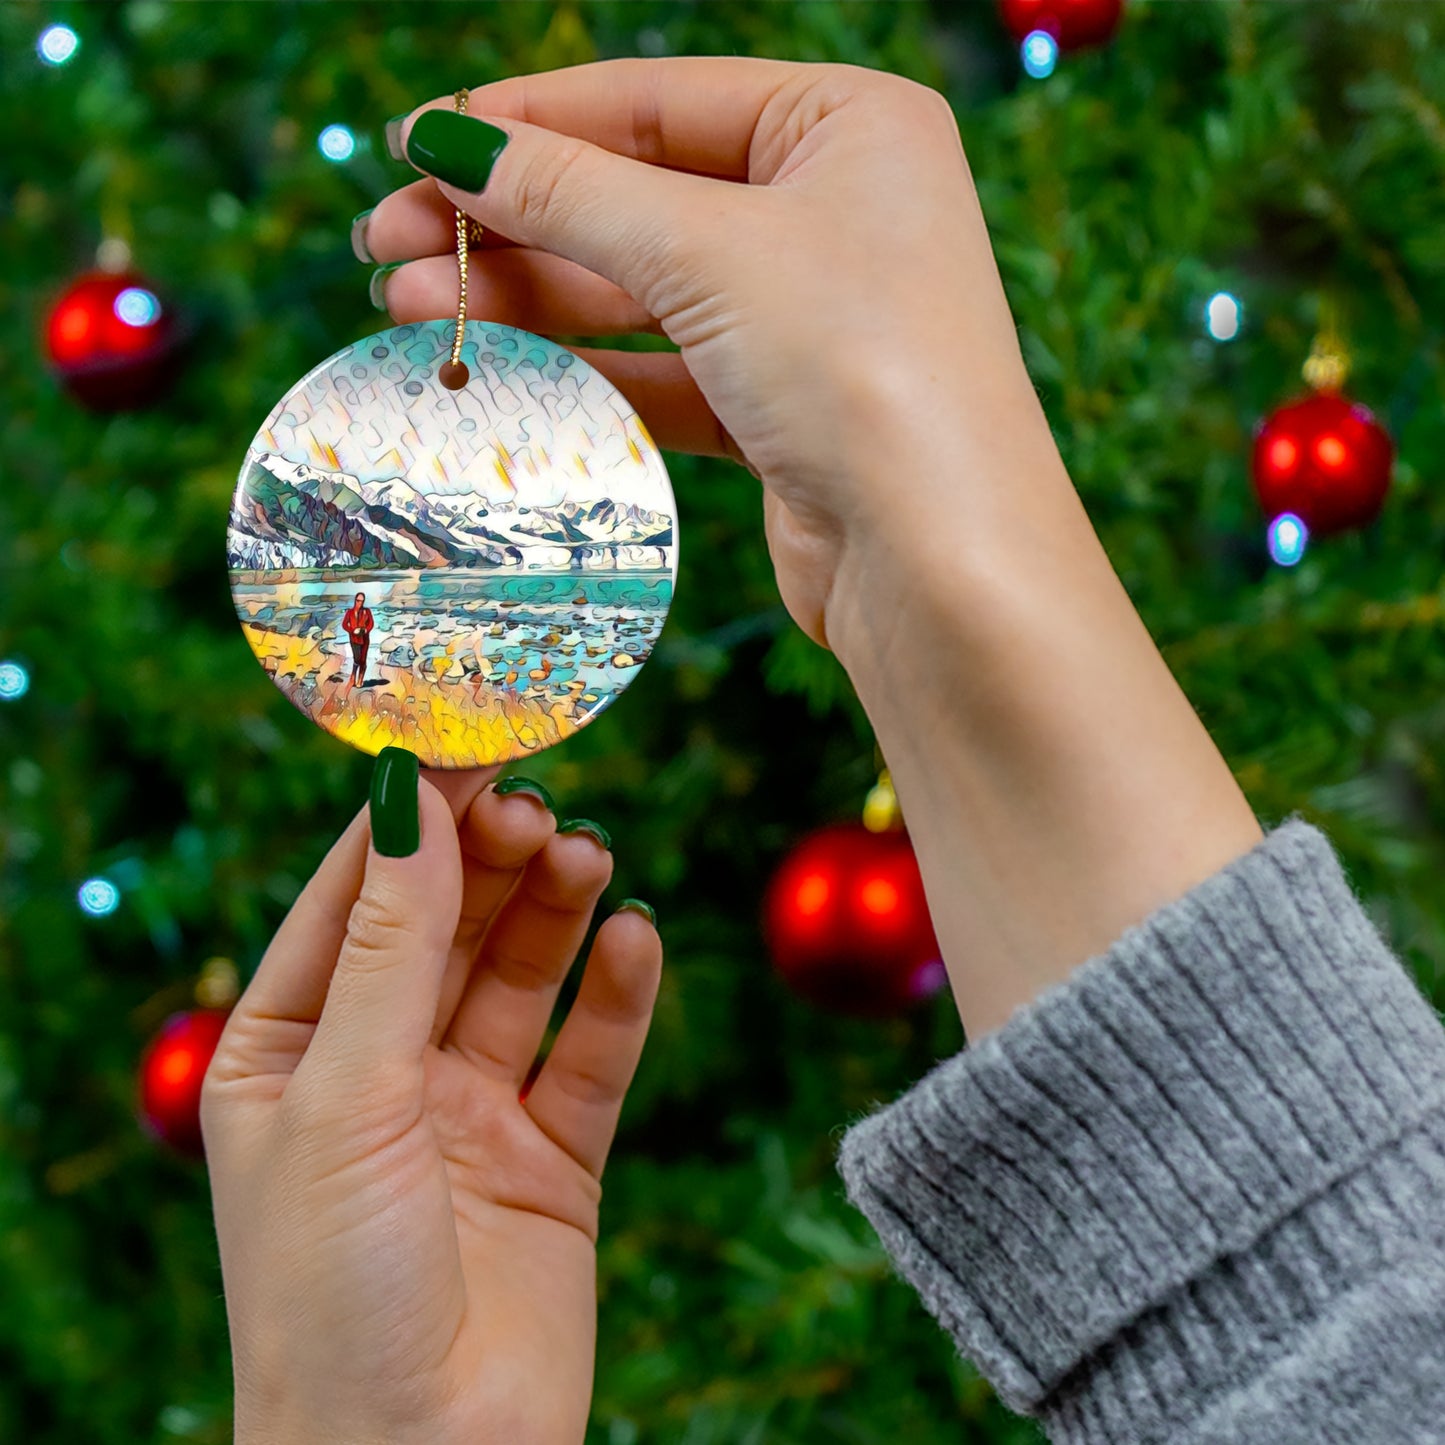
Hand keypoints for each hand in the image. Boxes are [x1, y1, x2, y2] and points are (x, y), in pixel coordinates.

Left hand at [202, 765, 661, 1444]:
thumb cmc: (331, 1293)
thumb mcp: (346, 1096)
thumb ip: (392, 945)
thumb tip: (413, 799)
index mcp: (289, 1050)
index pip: (354, 897)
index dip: (411, 817)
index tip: (470, 738)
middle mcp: (380, 1070)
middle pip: (447, 924)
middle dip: (490, 859)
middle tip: (539, 805)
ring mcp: (469, 1112)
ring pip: (522, 975)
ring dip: (555, 910)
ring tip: (587, 856)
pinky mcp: (552, 1159)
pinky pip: (591, 1054)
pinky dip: (617, 994)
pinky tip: (635, 941)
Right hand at [361, 57, 1048, 657]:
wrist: (939, 563)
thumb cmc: (860, 369)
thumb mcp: (707, 252)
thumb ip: (571, 193)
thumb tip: (448, 141)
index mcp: (847, 125)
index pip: (655, 101)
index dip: (526, 121)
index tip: (415, 143)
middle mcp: (834, 211)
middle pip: (636, 196)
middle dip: (508, 221)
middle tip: (384, 242)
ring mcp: (809, 316)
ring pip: (640, 290)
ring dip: (525, 298)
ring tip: (406, 307)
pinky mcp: (782, 410)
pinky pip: (662, 371)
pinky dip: (581, 370)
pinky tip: (491, 366)